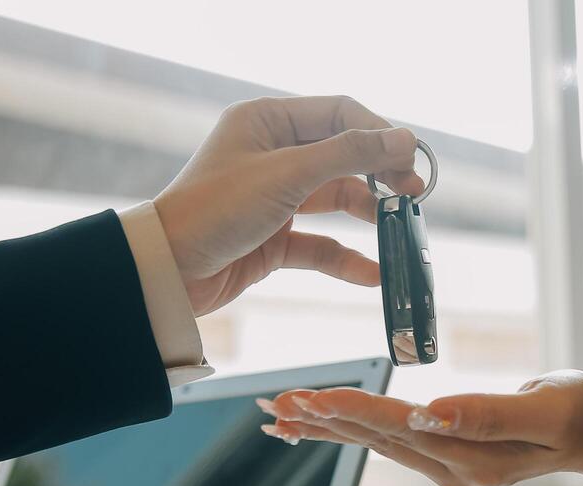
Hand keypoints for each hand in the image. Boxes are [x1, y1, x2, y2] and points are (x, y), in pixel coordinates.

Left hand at [152, 95, 421, 314]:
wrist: (167, 271)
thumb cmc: (215, 210)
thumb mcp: (288, 175)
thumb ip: (349, 155)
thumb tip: (403, 138)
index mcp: (267, 121)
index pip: (338, 114)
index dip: (378, 133)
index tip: (412, 158)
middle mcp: (271, 154)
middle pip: (342, 156)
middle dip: (380, 174)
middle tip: (414, 193)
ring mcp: (273, 197)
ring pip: (335, 200)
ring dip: (369, 214)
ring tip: (401, 229)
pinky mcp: (272, 239)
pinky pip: (320, 245)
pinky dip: (346, 258)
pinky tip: (372, 273)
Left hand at [258, 371, 582, 485]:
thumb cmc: (578, 411)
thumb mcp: (550, 409)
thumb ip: (492, 412)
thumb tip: (433, 412)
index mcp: (478, 459)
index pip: (405, 429)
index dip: (356, 411)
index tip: (312, 398)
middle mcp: (454, 472)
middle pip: (378, 441)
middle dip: (324, 420)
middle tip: (275, 405)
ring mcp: (446, 471)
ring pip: (374, 445)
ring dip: (325, 428)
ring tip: (279, 413)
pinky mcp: (441, 459)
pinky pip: (384, 444)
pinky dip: (345, 432)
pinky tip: (311, 425)